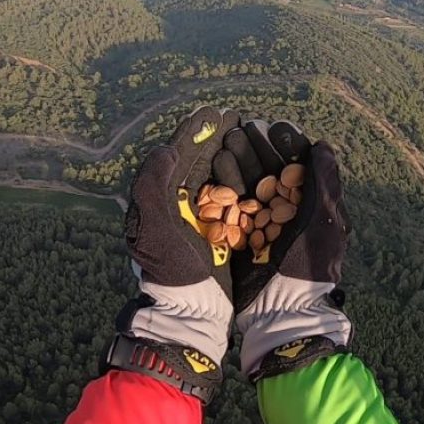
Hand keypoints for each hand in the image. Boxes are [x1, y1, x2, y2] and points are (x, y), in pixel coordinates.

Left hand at [112, 107, 239, 396]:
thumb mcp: (155, 225)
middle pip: (205, 161)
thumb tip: (165, 148)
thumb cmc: (171, 269)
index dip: (198, 131)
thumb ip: (154, 184)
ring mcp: (207, 218)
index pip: (182, 154)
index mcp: (165, 196)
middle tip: (242, 118)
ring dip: (241, 155)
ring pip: (225, 176)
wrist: (193, 311)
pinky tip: (270, 171)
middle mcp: (184, 204)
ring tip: (258, 136)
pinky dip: (254, 183)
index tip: (217, 112)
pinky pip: (241, 199)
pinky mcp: (227, 233)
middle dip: (222, 137)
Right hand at [219, 119, 351, 379]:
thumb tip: (324, 145)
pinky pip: (229, 210)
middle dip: (254, 149)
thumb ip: (324, 183)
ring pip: (245, 187)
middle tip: (239, 126)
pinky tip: (211, 172)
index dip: (284, 145)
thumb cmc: (308, 266)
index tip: (271, 125)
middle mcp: (284, 213)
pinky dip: (221, 191)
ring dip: (235, 165)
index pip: (296, 166)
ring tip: (222, 143)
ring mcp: (261, 225)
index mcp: (309, 207)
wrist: (281, 311)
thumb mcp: (324, 222)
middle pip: (267, 172)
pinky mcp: (239, 239)